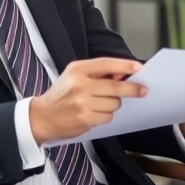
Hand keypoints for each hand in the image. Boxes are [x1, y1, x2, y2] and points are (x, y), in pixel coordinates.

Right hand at [29, 58, 145, 144]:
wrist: (42, 117)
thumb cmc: (62, 94)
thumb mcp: (75, 75)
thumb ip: (97, 72)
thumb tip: (123, 74)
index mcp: (78, 70)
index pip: (106, 64)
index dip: (125, 66)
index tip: (139, 68)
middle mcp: (80, 85)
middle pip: (116, 87)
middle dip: (132, 89)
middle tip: (143, 90)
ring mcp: (82, 104)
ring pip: (114, 104)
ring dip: (114, 104)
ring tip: (100, 103)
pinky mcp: (84, 119)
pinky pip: (107, 117)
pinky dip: (106, 115)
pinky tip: (94, 113)